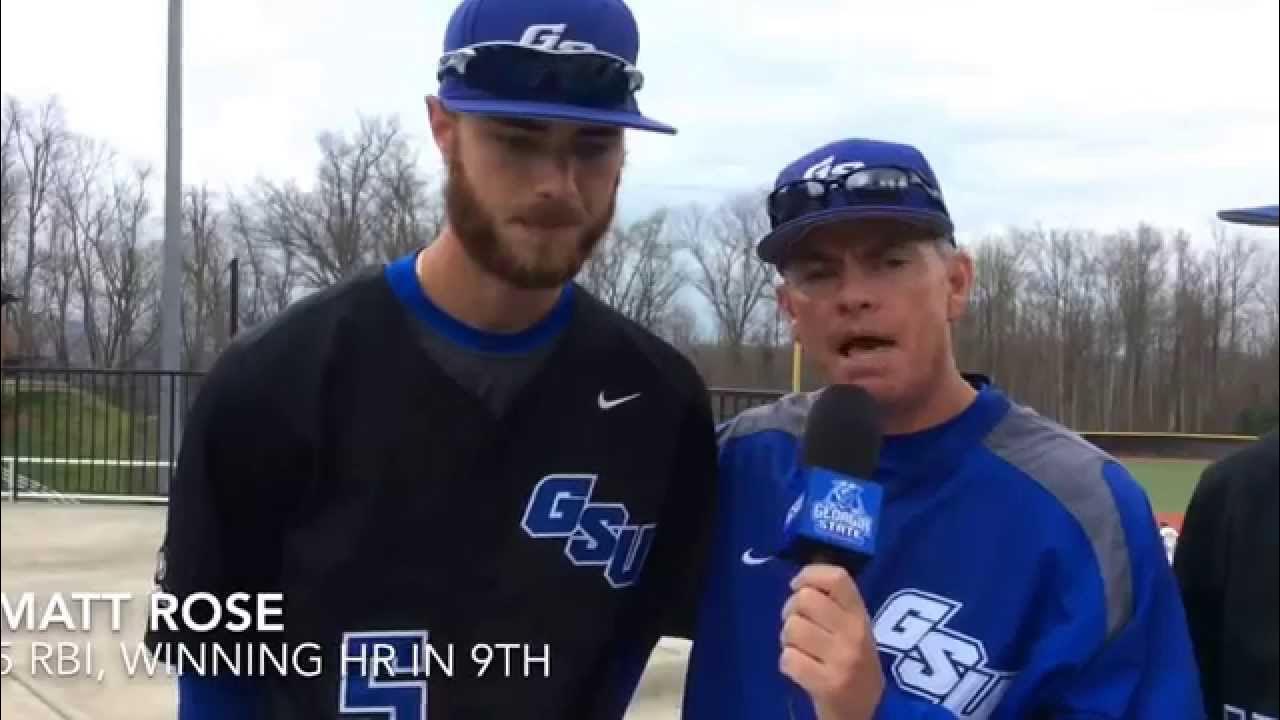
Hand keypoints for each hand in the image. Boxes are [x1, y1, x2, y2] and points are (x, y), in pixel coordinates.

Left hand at [780, 564, 883, 719]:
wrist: (865, 713)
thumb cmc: (854, 665)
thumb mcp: (854, 630)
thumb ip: (833, 605)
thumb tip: (800, 582)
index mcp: (861, 616)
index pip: (836, 577)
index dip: (809, 574)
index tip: (798, 586)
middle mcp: (854, 634)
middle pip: (805, 599)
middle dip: (791, 610)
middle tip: (798, 625)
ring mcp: (842, 660)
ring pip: (792, 628)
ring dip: (788, 640)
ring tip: (800, 649)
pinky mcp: (828, 684)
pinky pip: (788, 658)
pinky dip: (788, 663)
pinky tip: (800, 669)